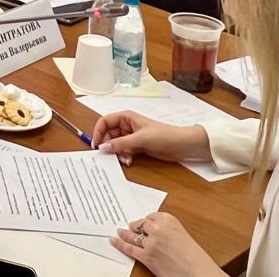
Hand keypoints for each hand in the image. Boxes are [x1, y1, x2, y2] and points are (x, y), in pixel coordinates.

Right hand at [92, 112, 210, 164]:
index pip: (105, 122)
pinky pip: (124, 151)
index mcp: (126, 117)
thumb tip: (103, 148)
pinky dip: (124, 156)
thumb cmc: (163, 136)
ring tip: (123, 159)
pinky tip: (129, 161)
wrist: (182, 145)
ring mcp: (132, 136)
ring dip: (117, 152)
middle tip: (108, 155)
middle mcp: (126, 126)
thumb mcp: (140, 139)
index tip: (96, 145)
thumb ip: (121, 143)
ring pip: (116, 144)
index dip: (98, 132)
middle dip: (108, 145)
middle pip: (108, 134)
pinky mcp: (137, 146)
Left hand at [111, 212, 223, 276]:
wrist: (199, 273)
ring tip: (120, 231)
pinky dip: (119, 244)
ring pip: (133, 235)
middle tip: (131, 227)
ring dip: (125, 233)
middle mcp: (158, 228)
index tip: (142, 222)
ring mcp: (151, 242)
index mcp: (169, 220)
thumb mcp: (183, 236)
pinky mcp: (146, 256)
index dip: (146, 221)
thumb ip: (169, 231)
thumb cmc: (196, 258)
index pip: (152, 216)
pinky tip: (114, 240)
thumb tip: (157, 234)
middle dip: (136, 227)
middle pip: (141, 224)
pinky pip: (129, 248)